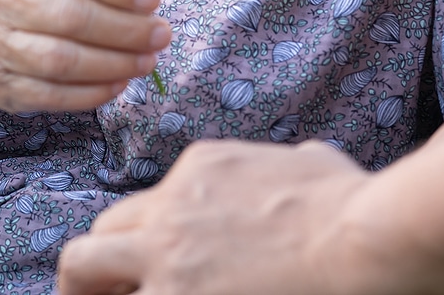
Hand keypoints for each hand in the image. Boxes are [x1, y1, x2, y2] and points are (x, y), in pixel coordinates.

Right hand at [0, 0, 171, 111]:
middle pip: (69, 16)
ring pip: (61, 60)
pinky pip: (52, 95)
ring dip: (114, 63)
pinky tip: (119, 83)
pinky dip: (92, 93)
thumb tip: (145, 4)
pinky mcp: (0, 85)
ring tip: (147, 60)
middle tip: (160, 35)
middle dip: (125, 29)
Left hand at [57, 140, 385, 294]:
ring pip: (83, 267)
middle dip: (93, 273)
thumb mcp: (311, 161)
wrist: (360, 237)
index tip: (150, 268)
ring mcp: (167, 255)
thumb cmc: (351, 201)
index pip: (143, 208)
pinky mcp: (175, 293)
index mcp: (199, 168)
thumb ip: (287, 165)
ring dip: (88, 292)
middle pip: (96, 235)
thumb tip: (303, 166)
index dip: (140, 243)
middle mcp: (171, 208)